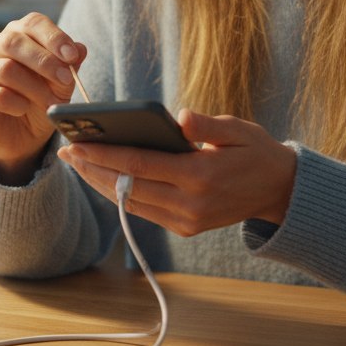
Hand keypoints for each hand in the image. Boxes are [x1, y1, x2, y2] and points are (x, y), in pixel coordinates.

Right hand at [0, 12, 85, 184]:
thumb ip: (70, 64)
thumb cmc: (42, 101)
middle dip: (44, 61)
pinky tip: (24, 109)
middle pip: (14, 41)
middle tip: (65, 79)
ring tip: (49, 103)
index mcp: (16, 35)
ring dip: (34, 87)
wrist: (24, 137)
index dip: (53, 37)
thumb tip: (80, 49)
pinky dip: (16, 103)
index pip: (32, 23)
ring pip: (5, 69)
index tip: (72, 56)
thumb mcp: (62, 83)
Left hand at [56, 109, 297, 234]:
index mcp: (200, 176)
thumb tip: (178, 116)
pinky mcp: (185, 229)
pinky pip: (143, 211)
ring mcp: (186, 221)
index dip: (104, 155)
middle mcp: (189, 204)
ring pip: (131, 203)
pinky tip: (104, 177)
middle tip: (66, 152)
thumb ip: (206, 125)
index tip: (77, 145)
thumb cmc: (255, 151)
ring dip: (101, 184)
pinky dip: (121, 194)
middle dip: (93, 170)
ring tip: (78, 163)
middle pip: (127, 187)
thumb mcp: (237, 129)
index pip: (139, 165)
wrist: (279, 191)